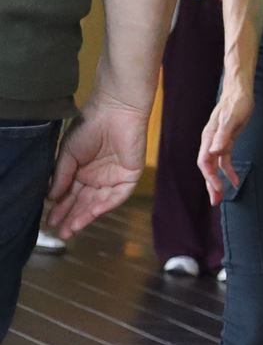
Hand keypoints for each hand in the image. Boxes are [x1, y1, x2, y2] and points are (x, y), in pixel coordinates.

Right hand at [44, 99, 149, 237]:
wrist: (113, 111)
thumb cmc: (88, 127)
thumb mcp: (67, 154)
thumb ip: (61, 176)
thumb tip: (51, 198)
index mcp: (81, 171)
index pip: (70, 195)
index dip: (61, 209)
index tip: (49, 222)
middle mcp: (97, 177)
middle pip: (84, 202)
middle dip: (72, 217)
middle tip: (60, 233)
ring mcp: (113, 178)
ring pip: (99, 202)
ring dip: (86, 216)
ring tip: (72, 228)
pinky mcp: (130, 176)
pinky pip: (118, 195)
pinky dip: (105, 205)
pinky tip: (92, 214)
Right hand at [198, 79, 253, 204]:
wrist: (240, 92)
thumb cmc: (236, 103)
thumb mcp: (232, 119)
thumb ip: (223, 135)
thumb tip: (214, 151)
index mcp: (209, 137)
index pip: (205, 162)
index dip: (210, 177)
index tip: (217, 189)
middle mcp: (210, 141)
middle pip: (208, 167)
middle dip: (211, 185)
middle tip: (216, 201)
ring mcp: (217, 142)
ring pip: (215, 166)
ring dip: (218, 181)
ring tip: (222, 196)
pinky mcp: (226, 141)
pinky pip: (225, 160)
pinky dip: (229, 171)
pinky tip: (235, 181)